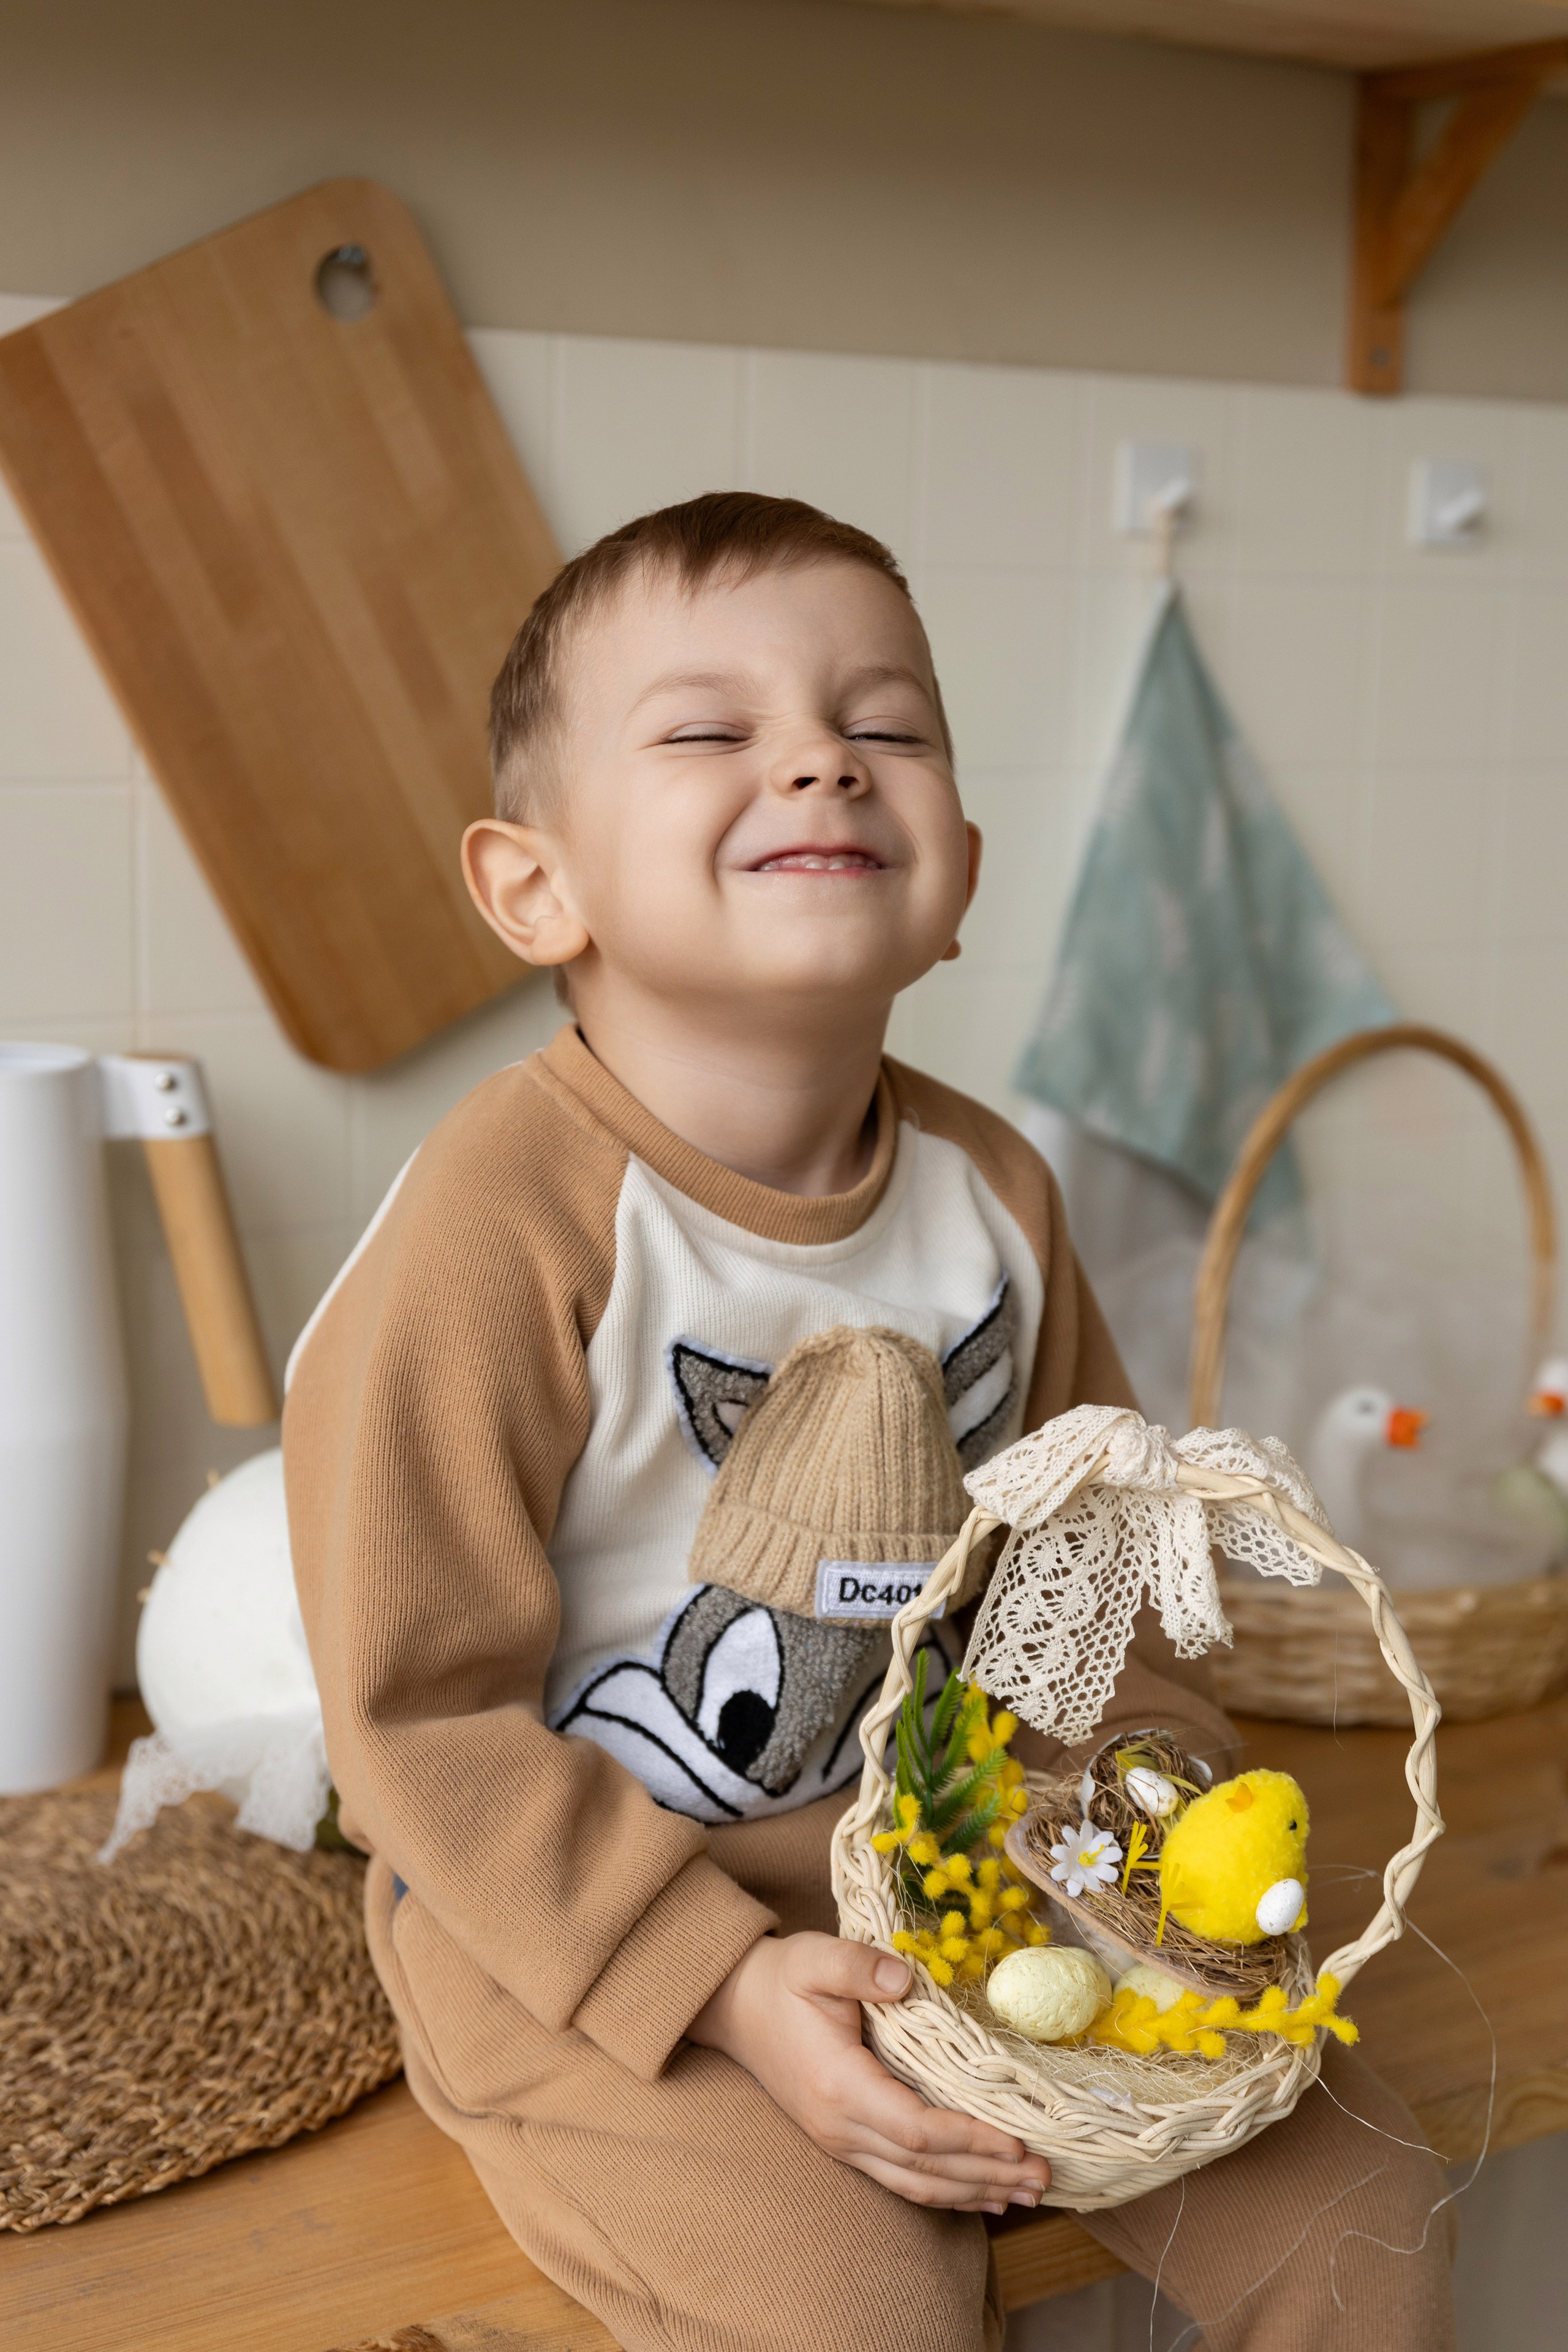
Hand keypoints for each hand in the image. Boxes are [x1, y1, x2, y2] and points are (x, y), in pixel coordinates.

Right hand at [687, 1931, 1050, 2213]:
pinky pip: (902, 2178)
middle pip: (924, 2168)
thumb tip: (904, 1977)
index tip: (1015, 2141)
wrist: (735, 2005)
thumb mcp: (814, 1958)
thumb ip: (857, 1965)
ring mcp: (841, 2141)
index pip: (914, 2129)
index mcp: (838, 2085)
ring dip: (974, 2192)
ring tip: (1028, 2194)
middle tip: (1045, 2176)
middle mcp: (840, 2127)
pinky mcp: (846, 2141)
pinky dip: (946, 2191)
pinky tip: (983, 2196)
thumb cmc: (780, 1979)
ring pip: (916, 2184)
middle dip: (987, 2175)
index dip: (967, 2140)